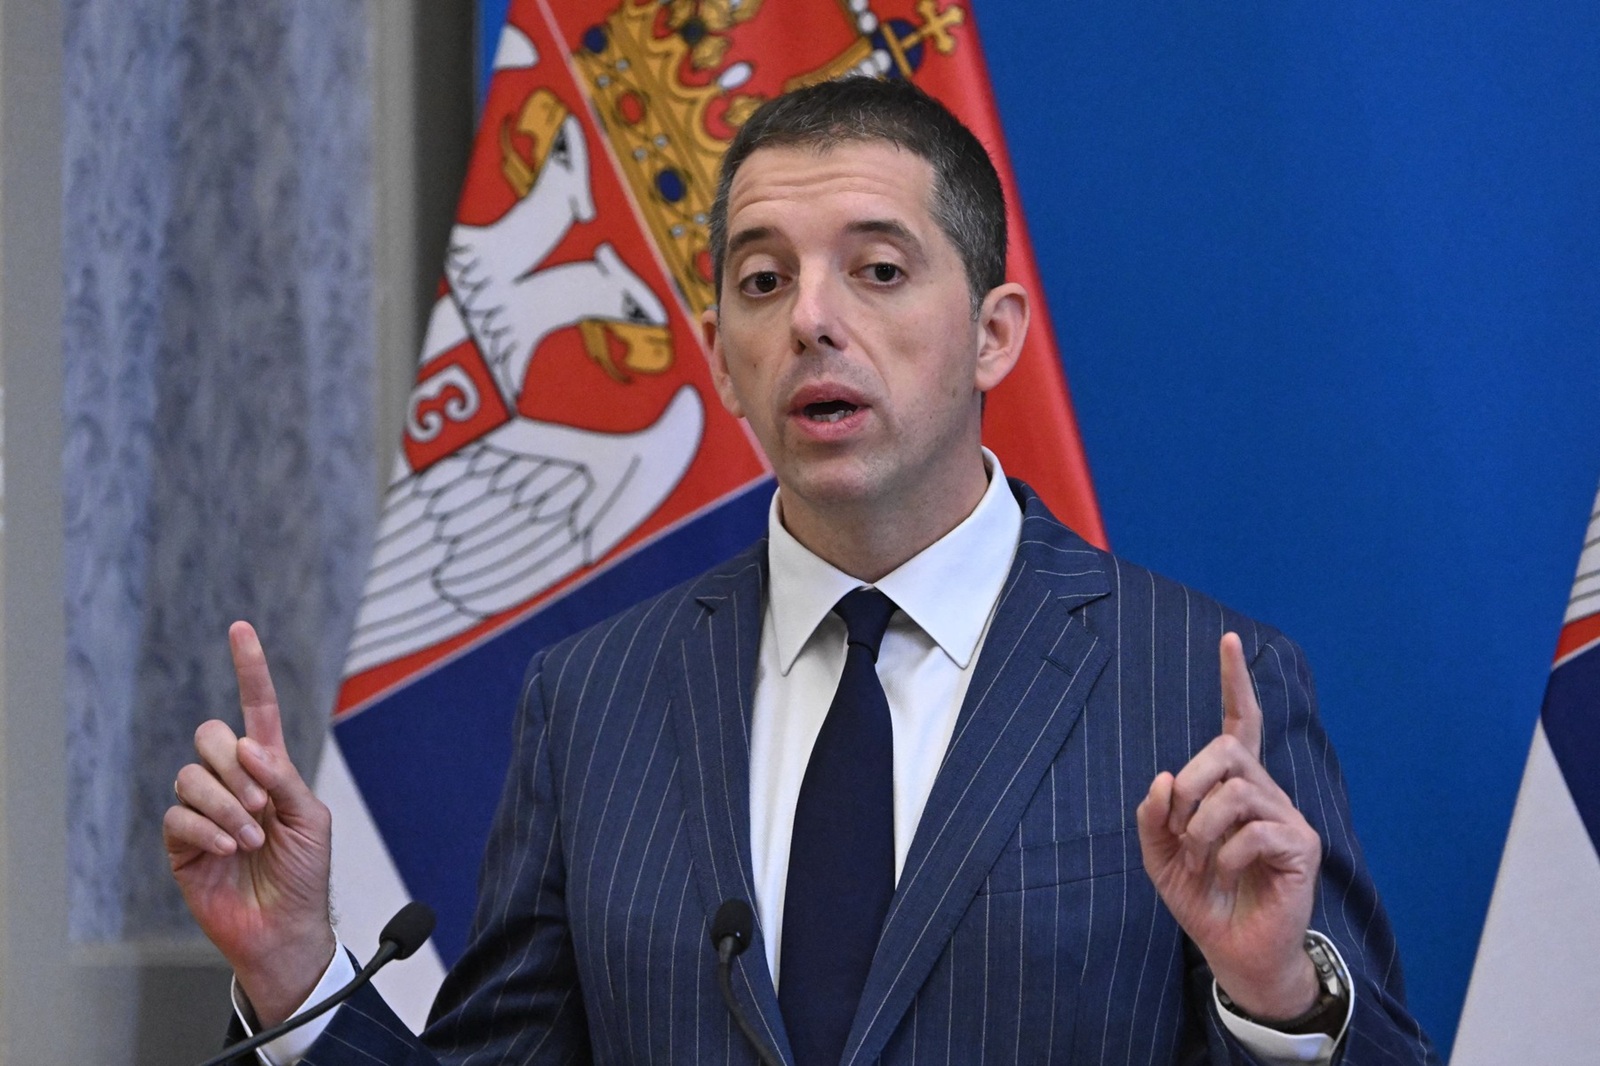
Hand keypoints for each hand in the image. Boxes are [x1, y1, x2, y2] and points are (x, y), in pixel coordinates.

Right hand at [163, 621, 335, 1025]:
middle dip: (235, 766)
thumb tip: (246, 745)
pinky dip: (207, 830)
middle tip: (262, 804)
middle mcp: (233, 781)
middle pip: (210, 736)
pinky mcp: (182, 844)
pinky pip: (178, 816)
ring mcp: (204, 811)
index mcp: (269, 768)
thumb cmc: (305, 873)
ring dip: (225, 805)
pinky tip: (229, 850)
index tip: (241, 629)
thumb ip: (283, 778)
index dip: (249, 669)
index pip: (256, 708)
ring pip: (191, 776)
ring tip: (250, 838)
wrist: (286, 928)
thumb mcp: (309, 819)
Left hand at [1136, 633, 1321, 1021]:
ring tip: (1203, 860)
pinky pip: (1255, 830)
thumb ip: (1153, 817)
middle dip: (1189, 786)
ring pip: (1236, 791)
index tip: (1228, 638)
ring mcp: (1287, 817)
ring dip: (1203, 828)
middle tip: (1181, 831)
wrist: (1235, 952)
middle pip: (1225, 751)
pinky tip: (1229, 872)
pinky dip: (1228, 854)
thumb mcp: (1160, 857)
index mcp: (1234, 787)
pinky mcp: (1302, 846)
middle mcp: (1266, 792)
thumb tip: (1164, 777)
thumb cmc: (1202, 898)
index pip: (1241, 721)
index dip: (1234, 682)